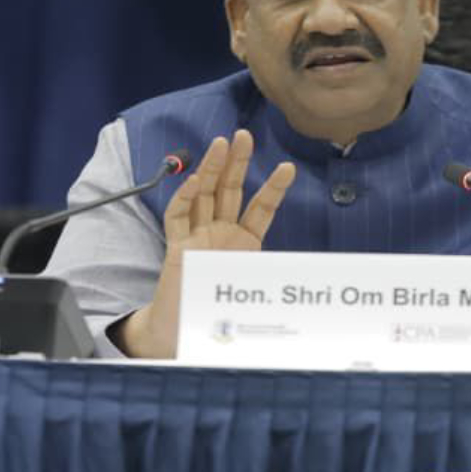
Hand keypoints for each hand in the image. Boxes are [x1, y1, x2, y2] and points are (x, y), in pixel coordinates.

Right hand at [114, 130, 295, 357]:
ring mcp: (198, 238)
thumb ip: (268, 283)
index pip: (261, 208)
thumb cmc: (218, 315)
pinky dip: (184, 199)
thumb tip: (294, 285)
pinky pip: (178, 218)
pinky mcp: (176, 248)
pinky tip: (193, 180)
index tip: (288, 167)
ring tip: (220, 143)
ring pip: (203, 195)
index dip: (273, 188)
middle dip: (236, 162)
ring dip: (210, 168)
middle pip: (228, 190)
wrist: (181, 335)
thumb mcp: (253, 292)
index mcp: (244, 243)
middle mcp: (220, 235)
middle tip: (244, 135)